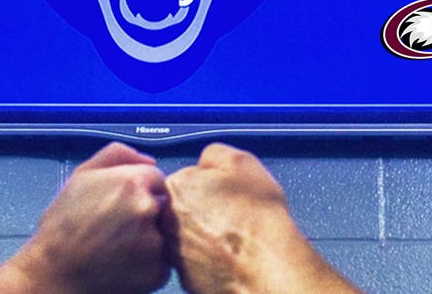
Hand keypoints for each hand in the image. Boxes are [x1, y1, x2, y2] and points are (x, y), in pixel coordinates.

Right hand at [0, 142, 170, 293]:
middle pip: (162, 205)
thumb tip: (149, 160)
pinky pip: (161, 262)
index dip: (139, 191)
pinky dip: (147, 263)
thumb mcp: (81, 176)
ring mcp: (155, 242)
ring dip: (147, 238)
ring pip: (162, 234)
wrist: (54, 272)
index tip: (121, 205)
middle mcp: (149, 209)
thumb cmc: (63, 226)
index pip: (156, 179)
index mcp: (133, 182)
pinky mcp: (157, 271)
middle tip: (117, 227)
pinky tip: (122, 262)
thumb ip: (117, 155)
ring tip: (117, 246)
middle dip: (145, 214)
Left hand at [163, 144, 362, 293]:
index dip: (208, 185)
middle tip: (230, 215)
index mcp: (176, 187)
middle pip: (182, 208)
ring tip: (232, 236)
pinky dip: (209, 258)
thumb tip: (204, 163)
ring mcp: (173, 251)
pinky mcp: (185, 277)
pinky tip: (229, 255)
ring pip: (187, 236)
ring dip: (204, 235)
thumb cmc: (256, 216)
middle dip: (201, 210)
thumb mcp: (240, 161)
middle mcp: (166, 220)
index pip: (185, 178)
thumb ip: (212, 154)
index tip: (224, 193)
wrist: (265, 263)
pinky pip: (195, 261)